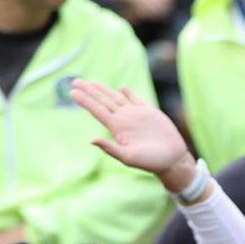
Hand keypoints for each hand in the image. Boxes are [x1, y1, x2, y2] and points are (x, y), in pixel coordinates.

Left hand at [70, 78, 198, 189]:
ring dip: (104, 90)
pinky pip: (135, 99)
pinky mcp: (149, 113)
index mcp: (117, 128)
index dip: (85, 100)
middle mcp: (124, 119)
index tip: (72, 92)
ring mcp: (136, 115)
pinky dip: (127, 93)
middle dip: (89, 91)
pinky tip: (120, 88)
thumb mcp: (128, 158)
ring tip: (92, 83)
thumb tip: (91, 140)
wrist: (173, 160)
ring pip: (116, 98)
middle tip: (75, 81)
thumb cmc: (151, 162)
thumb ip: (110, 149)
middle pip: (103, 101)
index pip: (97, 110)